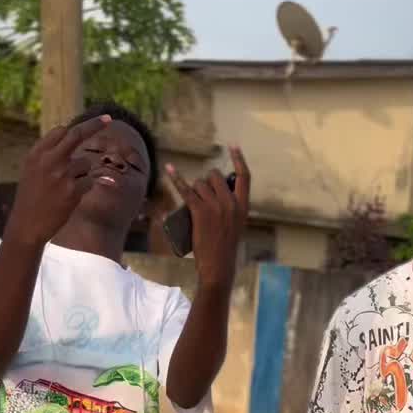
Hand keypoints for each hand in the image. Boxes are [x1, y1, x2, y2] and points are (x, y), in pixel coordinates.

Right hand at [6, 115, 111, 247]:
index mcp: (37, 153)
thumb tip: (67, 135)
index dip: (77, 128)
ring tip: (67, 189)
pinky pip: (90, 181)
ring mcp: (61, 175)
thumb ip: (47, 153)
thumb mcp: (31, 170)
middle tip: (108, 119)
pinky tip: (74, 196)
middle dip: (94, 125)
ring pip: (86, 163)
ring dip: (83, 174)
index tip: (93, 121)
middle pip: (76, 135)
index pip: (61, 132)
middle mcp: (49, 160)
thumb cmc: (31, 197)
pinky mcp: (72, 191)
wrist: (27, 224)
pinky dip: (88, 187)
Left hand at [165, 148, 249, 288]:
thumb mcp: (236, 226)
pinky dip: (176, 179)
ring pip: (200, 184)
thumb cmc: (225, 249)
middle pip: (215, 177)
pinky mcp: (200, 211)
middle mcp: (231, 202)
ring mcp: (215, 206)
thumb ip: (231, 209)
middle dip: (206, 182)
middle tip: (201, 197)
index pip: (244, 176)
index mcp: (243, 206)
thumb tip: (216, 193)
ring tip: (194, 207)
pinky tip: (169, 169)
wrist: (218, 266)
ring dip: (194, 190)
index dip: (239, 159)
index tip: (232, 146)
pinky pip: (186, 190)